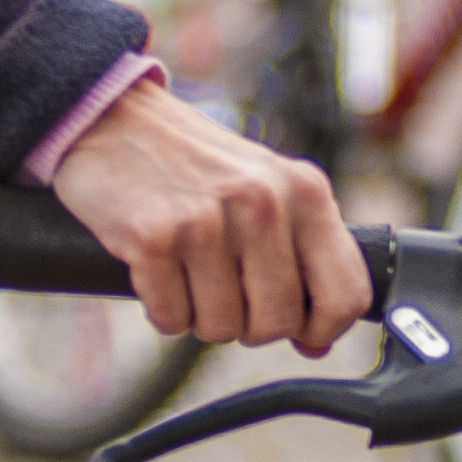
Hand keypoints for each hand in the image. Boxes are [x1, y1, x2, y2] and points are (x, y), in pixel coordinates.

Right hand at [49, 81, 368, 354]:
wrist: (115, 118)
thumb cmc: (197, 164)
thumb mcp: (266, 192)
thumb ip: (300, 258)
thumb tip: (318, 343)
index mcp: (305, 190)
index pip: (346, 293)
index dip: (324, 328)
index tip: (301, 330)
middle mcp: (262, 202)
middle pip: (278, 323)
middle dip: (249, 324)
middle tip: (225, 288)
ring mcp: (207, 220)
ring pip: (221, 328)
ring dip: (201, 315)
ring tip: (188, 269)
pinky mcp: (153, 237)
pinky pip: (171, 319)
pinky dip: (162, 308)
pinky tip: (158, 270)